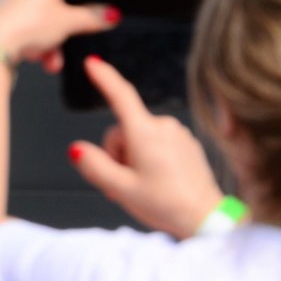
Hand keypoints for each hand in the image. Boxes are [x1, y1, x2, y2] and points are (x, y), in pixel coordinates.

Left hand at [0, 0, 118, 73]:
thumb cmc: (27, 26)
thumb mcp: (69, 23)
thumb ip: (93, 17)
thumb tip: (111, 14)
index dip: (78, 11)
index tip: (80, 28)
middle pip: (54, 10)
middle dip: (60, 36)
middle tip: (61, 53)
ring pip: (38, 23)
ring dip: (47, 45)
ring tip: (47, 62)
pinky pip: (22, 29)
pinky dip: (29, 44)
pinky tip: (30, 57)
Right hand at [67, 56, 223, 238]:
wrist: (204, 217)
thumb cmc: (165, 204)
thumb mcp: (120, 188)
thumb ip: (93, 166)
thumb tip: (76, 148)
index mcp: (145, 134)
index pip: (121, 96)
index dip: (104, 78)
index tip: (92, 62)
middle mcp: (162, 127)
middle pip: (122, 131)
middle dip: (116, 154)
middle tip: (123, 184)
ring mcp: (177, 134)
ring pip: (138, 140)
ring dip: (132, 160)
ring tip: (141, 187)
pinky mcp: (185, 144)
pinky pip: (156, 145)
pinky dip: (149, 161)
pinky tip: (157, 184)